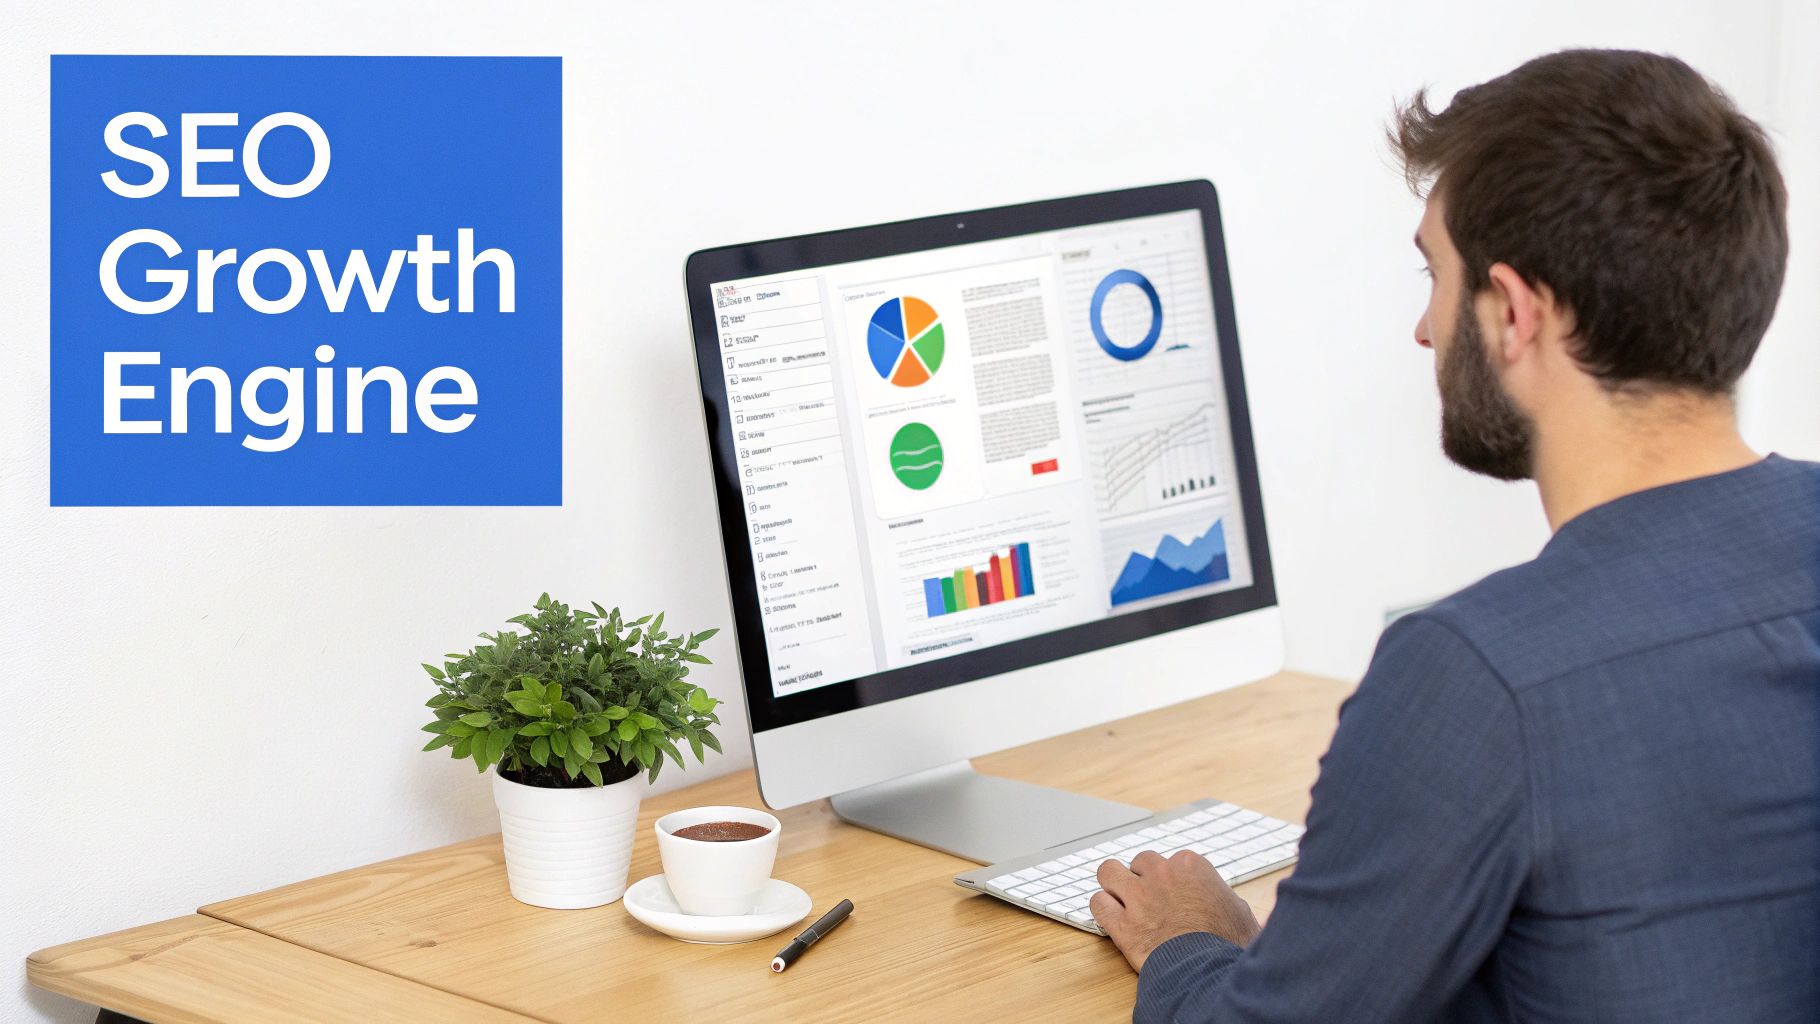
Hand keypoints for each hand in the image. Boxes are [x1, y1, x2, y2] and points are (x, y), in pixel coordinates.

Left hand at [1091, 850, 1261, 972]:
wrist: (1210, 971)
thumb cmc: (1228, 943)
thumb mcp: (1239, 912)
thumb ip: (1223, 898)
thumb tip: (1224, 902)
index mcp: (1189, 866)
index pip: (1168, 860)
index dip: (1168, 878)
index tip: (1171, 893)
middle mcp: (1160, 874)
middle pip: (1138, 862)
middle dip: (1140, 878)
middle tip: (1146, 897)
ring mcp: (1138, 897)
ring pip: (1108, 872)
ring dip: (1113, 885)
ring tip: (1119, 899)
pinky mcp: (1122, 923)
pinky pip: (1098, 904)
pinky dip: (1103, 909)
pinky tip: (1111, 917)